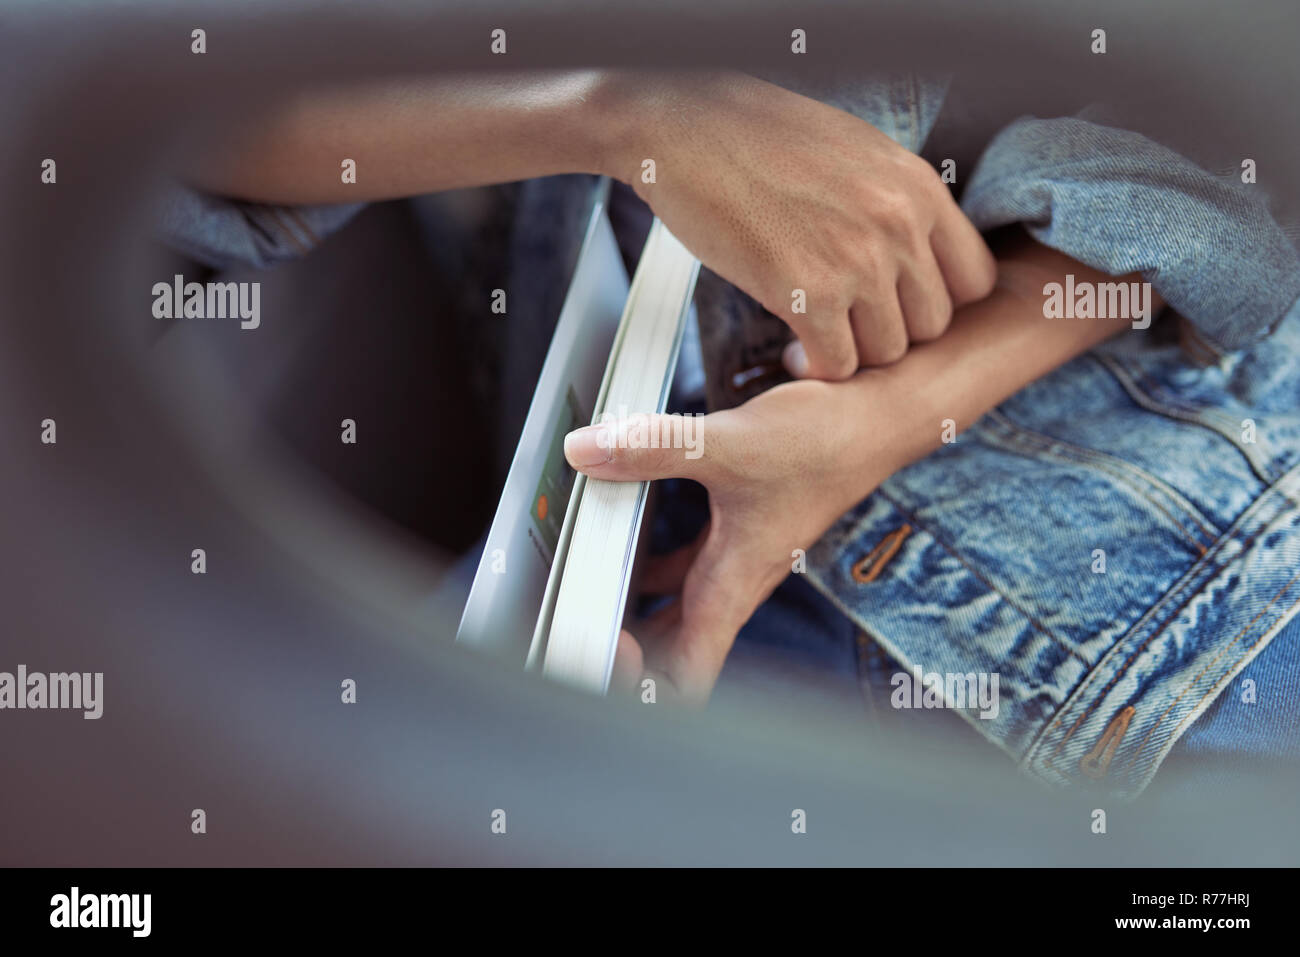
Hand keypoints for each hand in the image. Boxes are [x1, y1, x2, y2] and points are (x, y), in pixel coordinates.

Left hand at [563, 379, 899, 702]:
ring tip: (585, 591)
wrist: (876, 420)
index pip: (686, 676)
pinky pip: (682, 566)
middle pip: (670, 650)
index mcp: (731, 586)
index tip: (608, 653)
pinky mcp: (735, 529)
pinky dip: (649, 564)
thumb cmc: (825, 444)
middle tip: (579, 628)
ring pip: (674, 609)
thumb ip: (652, 447)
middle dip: (627, 653)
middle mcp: (732, 582)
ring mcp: (734, 558)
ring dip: (634, 612)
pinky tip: (621, 532)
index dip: (643, 686)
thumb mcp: (728, 445)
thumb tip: (586, 451)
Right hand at [594, 71, 996, 377]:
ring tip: (818, 340)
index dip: (936, 303)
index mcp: (917, 188)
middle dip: (891, 334)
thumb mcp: (855, 153)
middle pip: (932, 325)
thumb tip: (911, 248)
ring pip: (888, 352)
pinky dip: (816, 368)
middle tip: (851, 329)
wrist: (686, 125)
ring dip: (852, 355)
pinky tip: (794, 350)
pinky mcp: (807, 293)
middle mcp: (899, 226)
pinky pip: (837, 364)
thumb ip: (893, 202)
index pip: (973, 278)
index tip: (899, 308)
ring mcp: (857, 262)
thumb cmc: (757, 137)